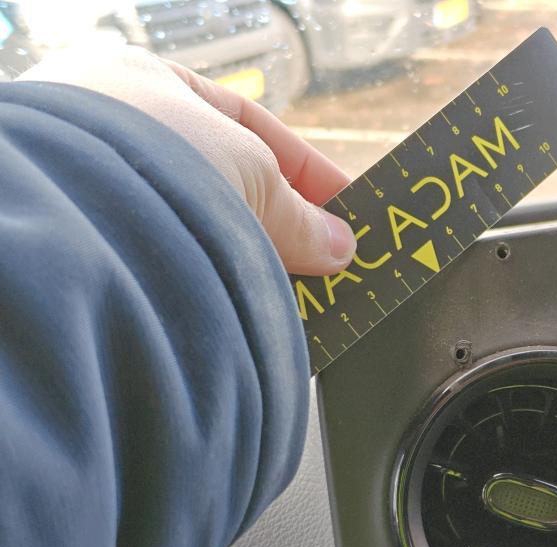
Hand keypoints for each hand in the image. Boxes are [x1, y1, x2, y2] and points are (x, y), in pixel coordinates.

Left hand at [19, 44, 354, 275]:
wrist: (63, 222)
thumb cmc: (149, 160)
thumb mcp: (252, 175)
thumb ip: (300, 214)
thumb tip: (337, 246)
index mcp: (141, 84)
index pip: (244, 124)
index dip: (304, 168)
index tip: (344, 209)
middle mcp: (114, 133)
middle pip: (224, 183)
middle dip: (279, 224)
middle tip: (326, 261)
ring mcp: (97, 191)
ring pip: (199, 229)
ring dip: (248, 259)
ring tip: (293, 294)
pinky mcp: (92, 252)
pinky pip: (174, 266)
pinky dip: (214, 284)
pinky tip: (246, 305)